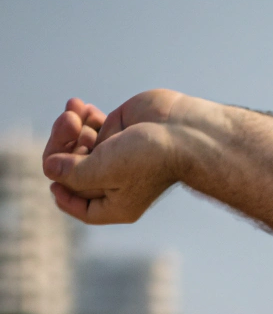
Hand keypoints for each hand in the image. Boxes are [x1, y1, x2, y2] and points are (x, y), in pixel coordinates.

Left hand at [43, 91, 185, 224]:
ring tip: (75, 111)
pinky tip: (80, 105)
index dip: (62, 193)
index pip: (81, 208)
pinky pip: (89, 127)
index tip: (53, 172)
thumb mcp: (104, 169)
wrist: (182, 130)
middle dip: (62, 146)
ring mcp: (115, 157)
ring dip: (69, 126)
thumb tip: (49, 168)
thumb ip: (73, 172)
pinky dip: (80, 116)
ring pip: (77, 147)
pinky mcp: (118, 132)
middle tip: (67, 123)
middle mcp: (115, 184)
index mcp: (116, 204)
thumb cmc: (149, 157)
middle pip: (73, 172)